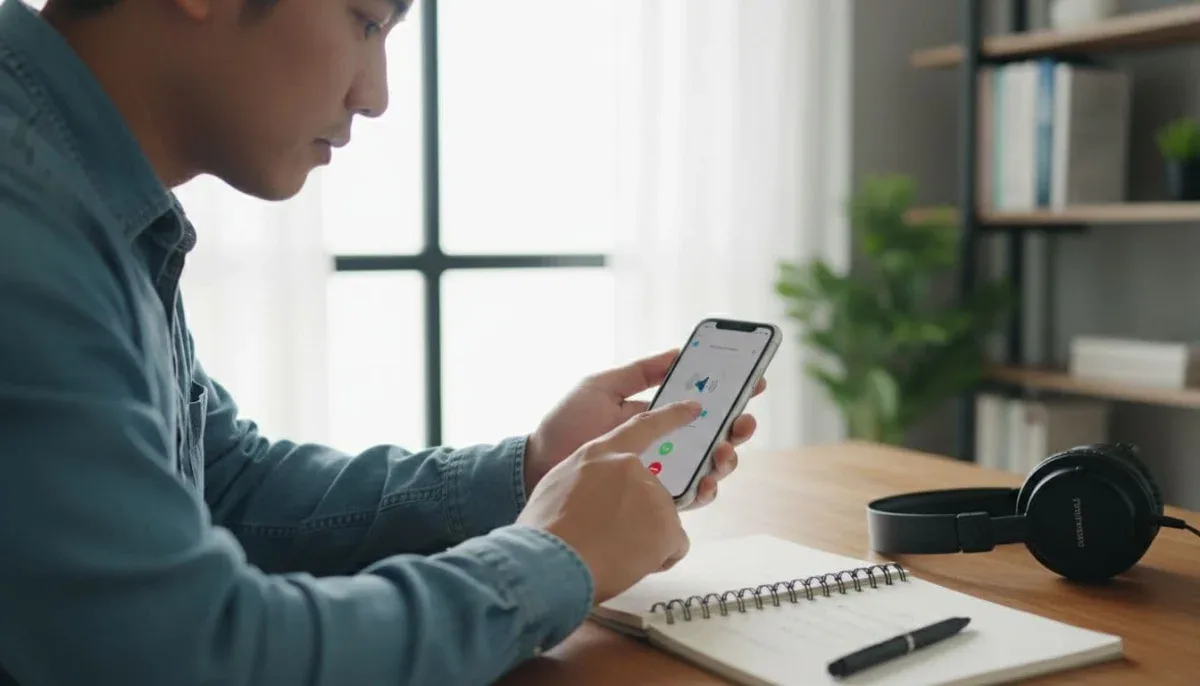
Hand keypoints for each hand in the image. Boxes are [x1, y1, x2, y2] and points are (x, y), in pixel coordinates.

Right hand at [517, 400, 701, 602]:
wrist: (550, 561)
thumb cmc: (544, 531)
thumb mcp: (558, 486)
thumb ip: (586, 478)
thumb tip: (594, 490)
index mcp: (600, 453)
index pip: (642, 427)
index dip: (670, 417)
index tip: (694, 409)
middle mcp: (631, 468)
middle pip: (650, 491)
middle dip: (638, 515)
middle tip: (610, 536)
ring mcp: (653, 495)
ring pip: (661, 521)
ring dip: (645, 538)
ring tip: (613, 553)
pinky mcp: (667, 525)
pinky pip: (674, 545)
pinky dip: (659, 559)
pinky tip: (631, 565)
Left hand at [524, 349, 764, 508]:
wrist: (538, 466)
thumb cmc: (566, 424)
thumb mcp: (602, 386)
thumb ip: (641, 371)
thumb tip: (678, 351)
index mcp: (655, 413)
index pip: (701, 402)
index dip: (730, 394)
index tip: (753, 381)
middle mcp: (664, 444)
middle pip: (714, 435)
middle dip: (738, 426)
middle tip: (745, 420)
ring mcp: (661, 472)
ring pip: (709, 467)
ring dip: (727, 457)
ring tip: (726, 449)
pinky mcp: (653, 500)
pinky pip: (689, 497)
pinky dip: (705, 489)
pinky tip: (707, 480)